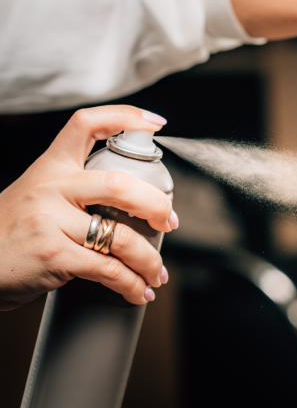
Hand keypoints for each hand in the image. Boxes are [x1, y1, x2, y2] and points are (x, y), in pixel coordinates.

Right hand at [0, 106, 175, 309]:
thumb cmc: (8, 235)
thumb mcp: (34, 196)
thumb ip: (75, 190)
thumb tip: (134, 201)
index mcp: (50, 167)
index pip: (86, 124)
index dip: (125, 117)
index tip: (156, 123)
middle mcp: (50, 188)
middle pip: (119, 184)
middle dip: (156, 205)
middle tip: (169, 222)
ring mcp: (49, 221)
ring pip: (121, 236)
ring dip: (149, 259)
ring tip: (156, 273)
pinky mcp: (53, 256)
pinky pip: (108, 269)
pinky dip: (131, 283)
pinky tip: (138, 291)